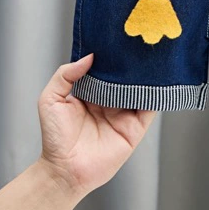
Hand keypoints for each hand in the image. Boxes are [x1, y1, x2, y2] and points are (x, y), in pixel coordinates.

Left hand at [36, 53, 155, 196]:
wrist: (63, 170)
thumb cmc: (54, 138)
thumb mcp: (51, 99)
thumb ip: (66, 74)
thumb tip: (89, 57)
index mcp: (93, 93)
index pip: (107, 69)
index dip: (112, 56)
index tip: (119, 39)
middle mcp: (111, 102)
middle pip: (126, 78)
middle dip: (132, 63)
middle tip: (139, 43)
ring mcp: (124, 114)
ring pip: (140, 90)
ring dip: (146, 77)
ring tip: (151, 58)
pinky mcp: (135, 128)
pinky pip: (150, 108)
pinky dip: (156, 95)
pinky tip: (157, 82)